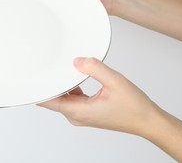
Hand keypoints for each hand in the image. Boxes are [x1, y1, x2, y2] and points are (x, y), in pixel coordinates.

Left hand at [38, 57, 158, 134]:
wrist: (148, 121)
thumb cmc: (134, 107)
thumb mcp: (114, 81)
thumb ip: (94, 68)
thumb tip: (77, 61)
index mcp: (78, 111)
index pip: (47, 101)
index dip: (38, 89)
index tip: (33, 77)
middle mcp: (76, 116)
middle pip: (53, 98)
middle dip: (50, 83)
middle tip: (48, 65)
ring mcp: (81, 115)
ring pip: (62, 97)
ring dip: (62, 84)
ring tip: (65, 69)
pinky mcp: (86, 112)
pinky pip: (72, 98)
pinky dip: (72, 87)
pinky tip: (78, 77)